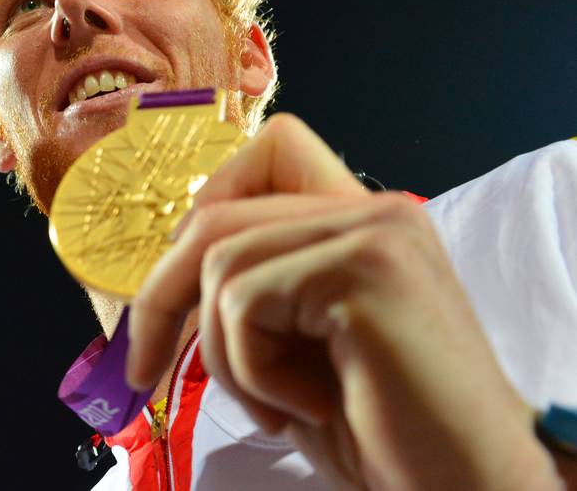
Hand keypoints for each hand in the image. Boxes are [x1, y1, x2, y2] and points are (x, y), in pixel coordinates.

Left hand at [126, 114, 559, 489]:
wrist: (468, 489)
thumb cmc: (380, 432)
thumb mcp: (296, 345)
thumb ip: (254, 287)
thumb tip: (168, 263)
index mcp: (366, 222)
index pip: (270, 153)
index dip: (208, 207)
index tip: (179, 285)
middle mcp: (377, 211)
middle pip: (217, 215)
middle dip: (162, 299)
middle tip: (141, 367)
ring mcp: (376, 232)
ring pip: (220, 262)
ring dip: (226, 356)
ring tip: (280, 406)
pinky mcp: (367, 268)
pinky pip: (244, 302)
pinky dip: (254, 371)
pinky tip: (311, 405)